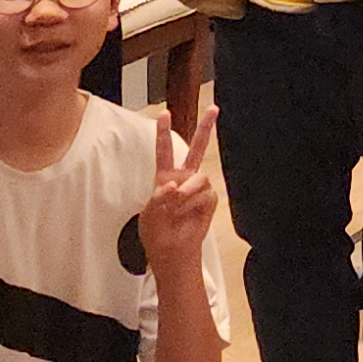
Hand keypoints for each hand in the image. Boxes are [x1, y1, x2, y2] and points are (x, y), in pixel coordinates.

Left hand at [141, 109, 219, 258]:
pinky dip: (193, 203)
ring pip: (198, 177)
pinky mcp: (210, 200)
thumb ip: (158, 197)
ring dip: (187, 190)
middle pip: (197, 148)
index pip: (164, 151)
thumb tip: (174, 185)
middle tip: (214, 108)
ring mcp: (198, 189)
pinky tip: (188, 214)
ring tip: (178, 202)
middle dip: (206, 128)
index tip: (165, 113)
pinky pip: (205, 194)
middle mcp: (184, 178)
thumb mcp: (148, 214)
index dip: (164, 132)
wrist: (172, 252)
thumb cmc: (157, 233)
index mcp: (165, 177)